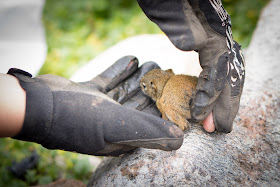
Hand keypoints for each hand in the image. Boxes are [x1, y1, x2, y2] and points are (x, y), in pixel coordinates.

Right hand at [8, 56, 182, 155]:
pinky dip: (120, 70)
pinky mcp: (89, 93)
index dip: (164, 110)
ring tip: (152, 63)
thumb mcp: (119, 126)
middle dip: (153, 89)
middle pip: (138, 105)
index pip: (150, 124)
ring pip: (124, 91)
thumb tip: (180, 140)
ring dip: (139, 77)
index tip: (176, 95)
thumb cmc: (80, 120)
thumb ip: (149, 131)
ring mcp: (99, 108)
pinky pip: (109, 80)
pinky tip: (133, 58)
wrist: (39, 105)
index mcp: (121, 137)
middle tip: (167, 74)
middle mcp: (111, 124)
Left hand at [137, 0, 244, 131]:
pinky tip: (210, 97)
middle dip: (225, 105)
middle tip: (217, 129)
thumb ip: (182, 28)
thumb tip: (189, 48)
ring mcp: (216, 38)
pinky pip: (219, 68)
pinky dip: (217, 86)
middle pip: (230, 76)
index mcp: (213, 32)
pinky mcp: (208, 39)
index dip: (213, 99)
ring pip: (228, 73)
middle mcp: (220, 36)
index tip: (201, 119)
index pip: (220, 73)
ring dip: (223, 99)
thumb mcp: (171, 11)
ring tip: (216, 120)